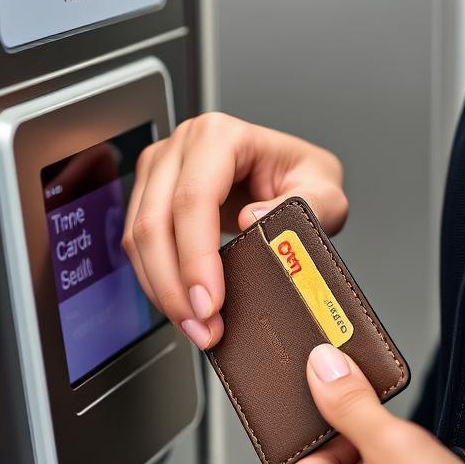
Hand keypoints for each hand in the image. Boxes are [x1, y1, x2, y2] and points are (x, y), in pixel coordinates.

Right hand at [122, 112, 346, 349]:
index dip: (196, 257)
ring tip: (197, 327)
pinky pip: (138, 246)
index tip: (210, 302)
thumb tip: (253, 219)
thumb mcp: (325, 190)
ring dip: (163, 292)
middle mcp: (183, 146)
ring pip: (138, 238)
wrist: (285, 175)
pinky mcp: (150, 194)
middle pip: (156, 223)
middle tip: (203, 327)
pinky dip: (157, 283)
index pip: (194, 199)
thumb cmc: (302, 179)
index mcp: (221, 136)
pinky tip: (182, 308)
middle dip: (175, 287)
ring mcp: (161, 169)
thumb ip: (305, 203)